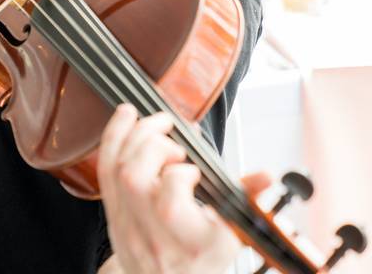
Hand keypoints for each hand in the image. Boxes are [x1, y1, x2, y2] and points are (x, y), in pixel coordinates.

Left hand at [97, 104, 269, 273]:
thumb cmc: (202, 256)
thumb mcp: (233, 237)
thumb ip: (247, 202)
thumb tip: (266, 176)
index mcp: (190, 244)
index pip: (169, 203)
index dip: (179, 175)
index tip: (194, 170)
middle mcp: (154, 236)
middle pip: (135, 180)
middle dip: (153, 147)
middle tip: (175, 145)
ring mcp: (127, 226)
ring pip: (117, 172)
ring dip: (133, 136)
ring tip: (157, 124)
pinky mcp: (111, 215)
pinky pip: (104, 171)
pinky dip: (113, 138)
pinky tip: (126, 116)